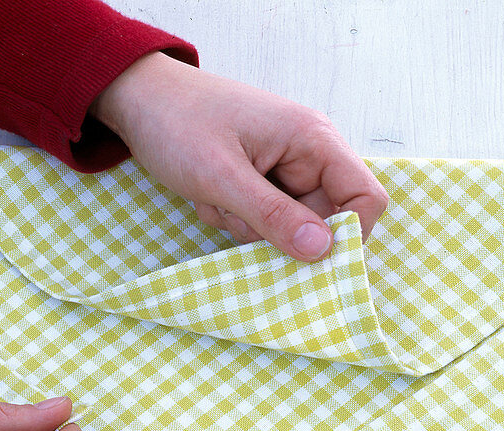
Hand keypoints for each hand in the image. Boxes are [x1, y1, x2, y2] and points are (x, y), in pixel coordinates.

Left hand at [90, 53, 388, 261]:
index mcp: (313, 140)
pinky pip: (265, 221)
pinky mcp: (263, 182)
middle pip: (324, 221)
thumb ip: (273, 215)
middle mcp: (308, 154)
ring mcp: (285, 169)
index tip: (307, 258)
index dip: (347, 236)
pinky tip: (210, 197)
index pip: (366, 199)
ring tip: (215, 198)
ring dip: (250, 226)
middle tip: (235, 213)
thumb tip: (324, 250)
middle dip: (279, 231)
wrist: (138, 100)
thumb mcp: (222, 176)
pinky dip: (236, 219)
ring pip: (290, 227)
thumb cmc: (178, 124)